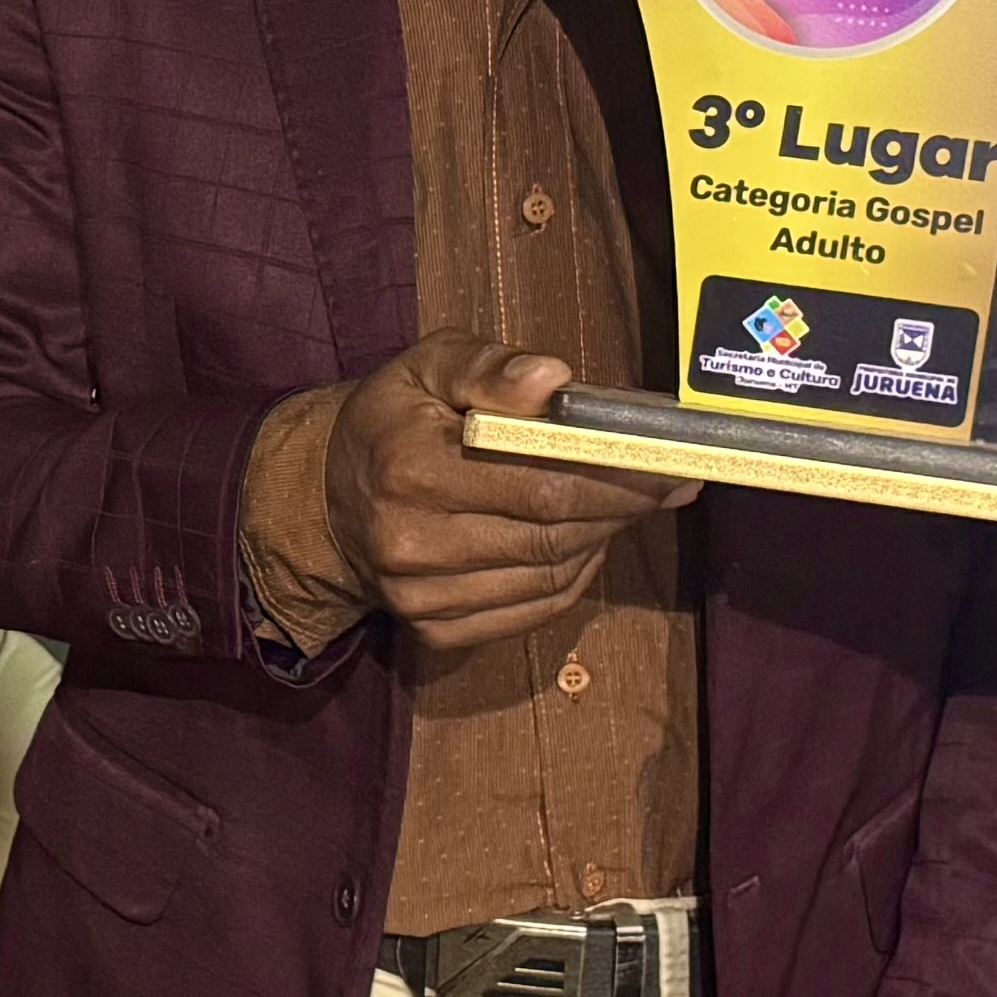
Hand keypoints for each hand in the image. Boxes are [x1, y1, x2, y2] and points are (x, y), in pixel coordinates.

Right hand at [312, 333, 687, 652]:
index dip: (614, 476)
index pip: (540, 484)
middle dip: (623, 507)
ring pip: (551, 574)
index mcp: (412, 469)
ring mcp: (423, 597)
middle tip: (668, 481)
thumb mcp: (429, 366)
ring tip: (630, 504)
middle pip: (552, 534)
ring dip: (603, 538)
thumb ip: (490, 367)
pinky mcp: (437, 631)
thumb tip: (555, 379)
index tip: (667, 460)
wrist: (328, 497)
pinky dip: (574, 574)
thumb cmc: (394, 420)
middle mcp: (412, 543)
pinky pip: (535, 608)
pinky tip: (585, 540)